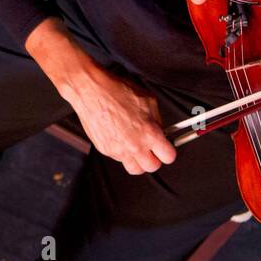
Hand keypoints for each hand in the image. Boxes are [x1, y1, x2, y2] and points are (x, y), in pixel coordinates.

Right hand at [60, 60, 176, 173]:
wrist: (92, 91)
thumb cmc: (117, 91)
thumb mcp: (148, 100)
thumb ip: (157, 119)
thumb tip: (160, 129)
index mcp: (149, 134)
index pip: (168, 156)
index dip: (168, 152)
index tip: (166, 148)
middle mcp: (135, 146)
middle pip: (152, 167)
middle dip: (155, 159)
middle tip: (152, 149)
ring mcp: (118, 150)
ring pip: (134, 169)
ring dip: (139, 162)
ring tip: (137, 149)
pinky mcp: (105, 149)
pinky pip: (118, 158)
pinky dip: (122, 152)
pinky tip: (121, 138)